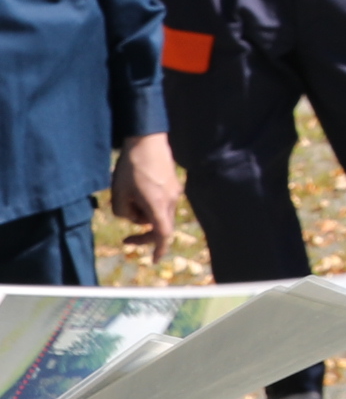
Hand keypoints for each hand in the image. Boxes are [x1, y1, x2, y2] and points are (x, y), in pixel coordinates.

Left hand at [112, 136, 180, 263]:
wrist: (147, 139)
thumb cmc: (131, 165)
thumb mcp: (118, 191)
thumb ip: (122, 211)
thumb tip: (132, 216)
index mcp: (158, 204)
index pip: (163, 233)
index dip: (159, 249)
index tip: (154, 259)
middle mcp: (171, 200)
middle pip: (160, 225)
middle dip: (143, 232)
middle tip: (126, 238)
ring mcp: (174, 191)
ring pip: (160, 213)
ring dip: (144, 214)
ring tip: (127, 197)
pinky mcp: (173, 184)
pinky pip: (162, 202)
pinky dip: (149, 204)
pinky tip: (136, 189)